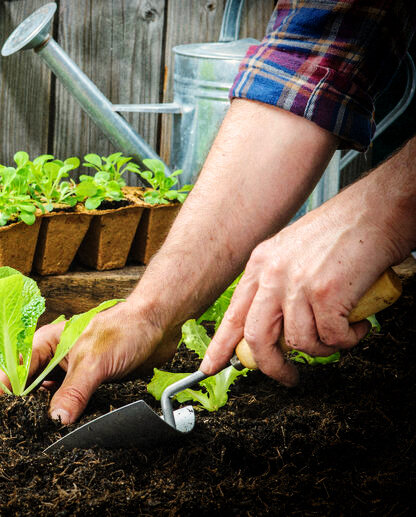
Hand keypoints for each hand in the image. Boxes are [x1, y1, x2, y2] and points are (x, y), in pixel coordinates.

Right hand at [0, 301, 179, 424]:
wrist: (158, 326)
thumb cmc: (124, 329)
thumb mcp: (93, 362)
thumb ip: (73, 392)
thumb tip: (55, 421)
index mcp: (46, 343)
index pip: (16, 368)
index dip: (4, 389)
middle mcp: (55, 358)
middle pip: (30, 386)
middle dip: (25, 406)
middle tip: (20, 429)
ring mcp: (72, 372)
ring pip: (51, 397)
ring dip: (48, 413)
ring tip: (40, 433)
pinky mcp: (89, 384)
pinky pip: (72, 403)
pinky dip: (68, 415)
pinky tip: (67, 428)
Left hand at [200, 191, 403, 385]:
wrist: (377, 210)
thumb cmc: (343, 232)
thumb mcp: (293, 253)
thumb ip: (278, 285)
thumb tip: (277, 326)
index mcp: (260, 264)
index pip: (233, 314)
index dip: (221, 346)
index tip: (210, 367)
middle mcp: (272, 274)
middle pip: (257, 337)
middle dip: (272, 366)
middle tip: (288, 377)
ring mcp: (297, 284)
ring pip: (300, 342)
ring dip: (324, 349)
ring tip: (341, 334)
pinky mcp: (326, 293)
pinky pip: (332, 338)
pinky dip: (348, 339)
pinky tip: (357, 325)